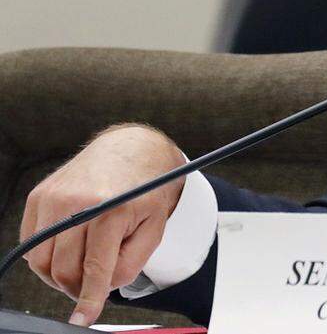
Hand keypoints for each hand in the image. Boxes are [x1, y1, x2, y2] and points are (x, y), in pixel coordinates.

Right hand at [20, 124, 186, 326]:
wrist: (130, 150)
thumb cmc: (145, 190)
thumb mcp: (154, 227)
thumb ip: (130, 263)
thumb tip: (103, 289)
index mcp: (112, 211)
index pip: (95, 268)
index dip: (89, 299)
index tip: (83, 318)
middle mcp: (77, 203)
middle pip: (63, 270)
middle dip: (76, 287)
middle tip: (91, 286)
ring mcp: (53, 198)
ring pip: (41, 261)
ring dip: (58, 274)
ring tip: (81, 266)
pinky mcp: (38, 196)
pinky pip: (30, 243)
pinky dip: (47, 255)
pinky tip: (68, 247)